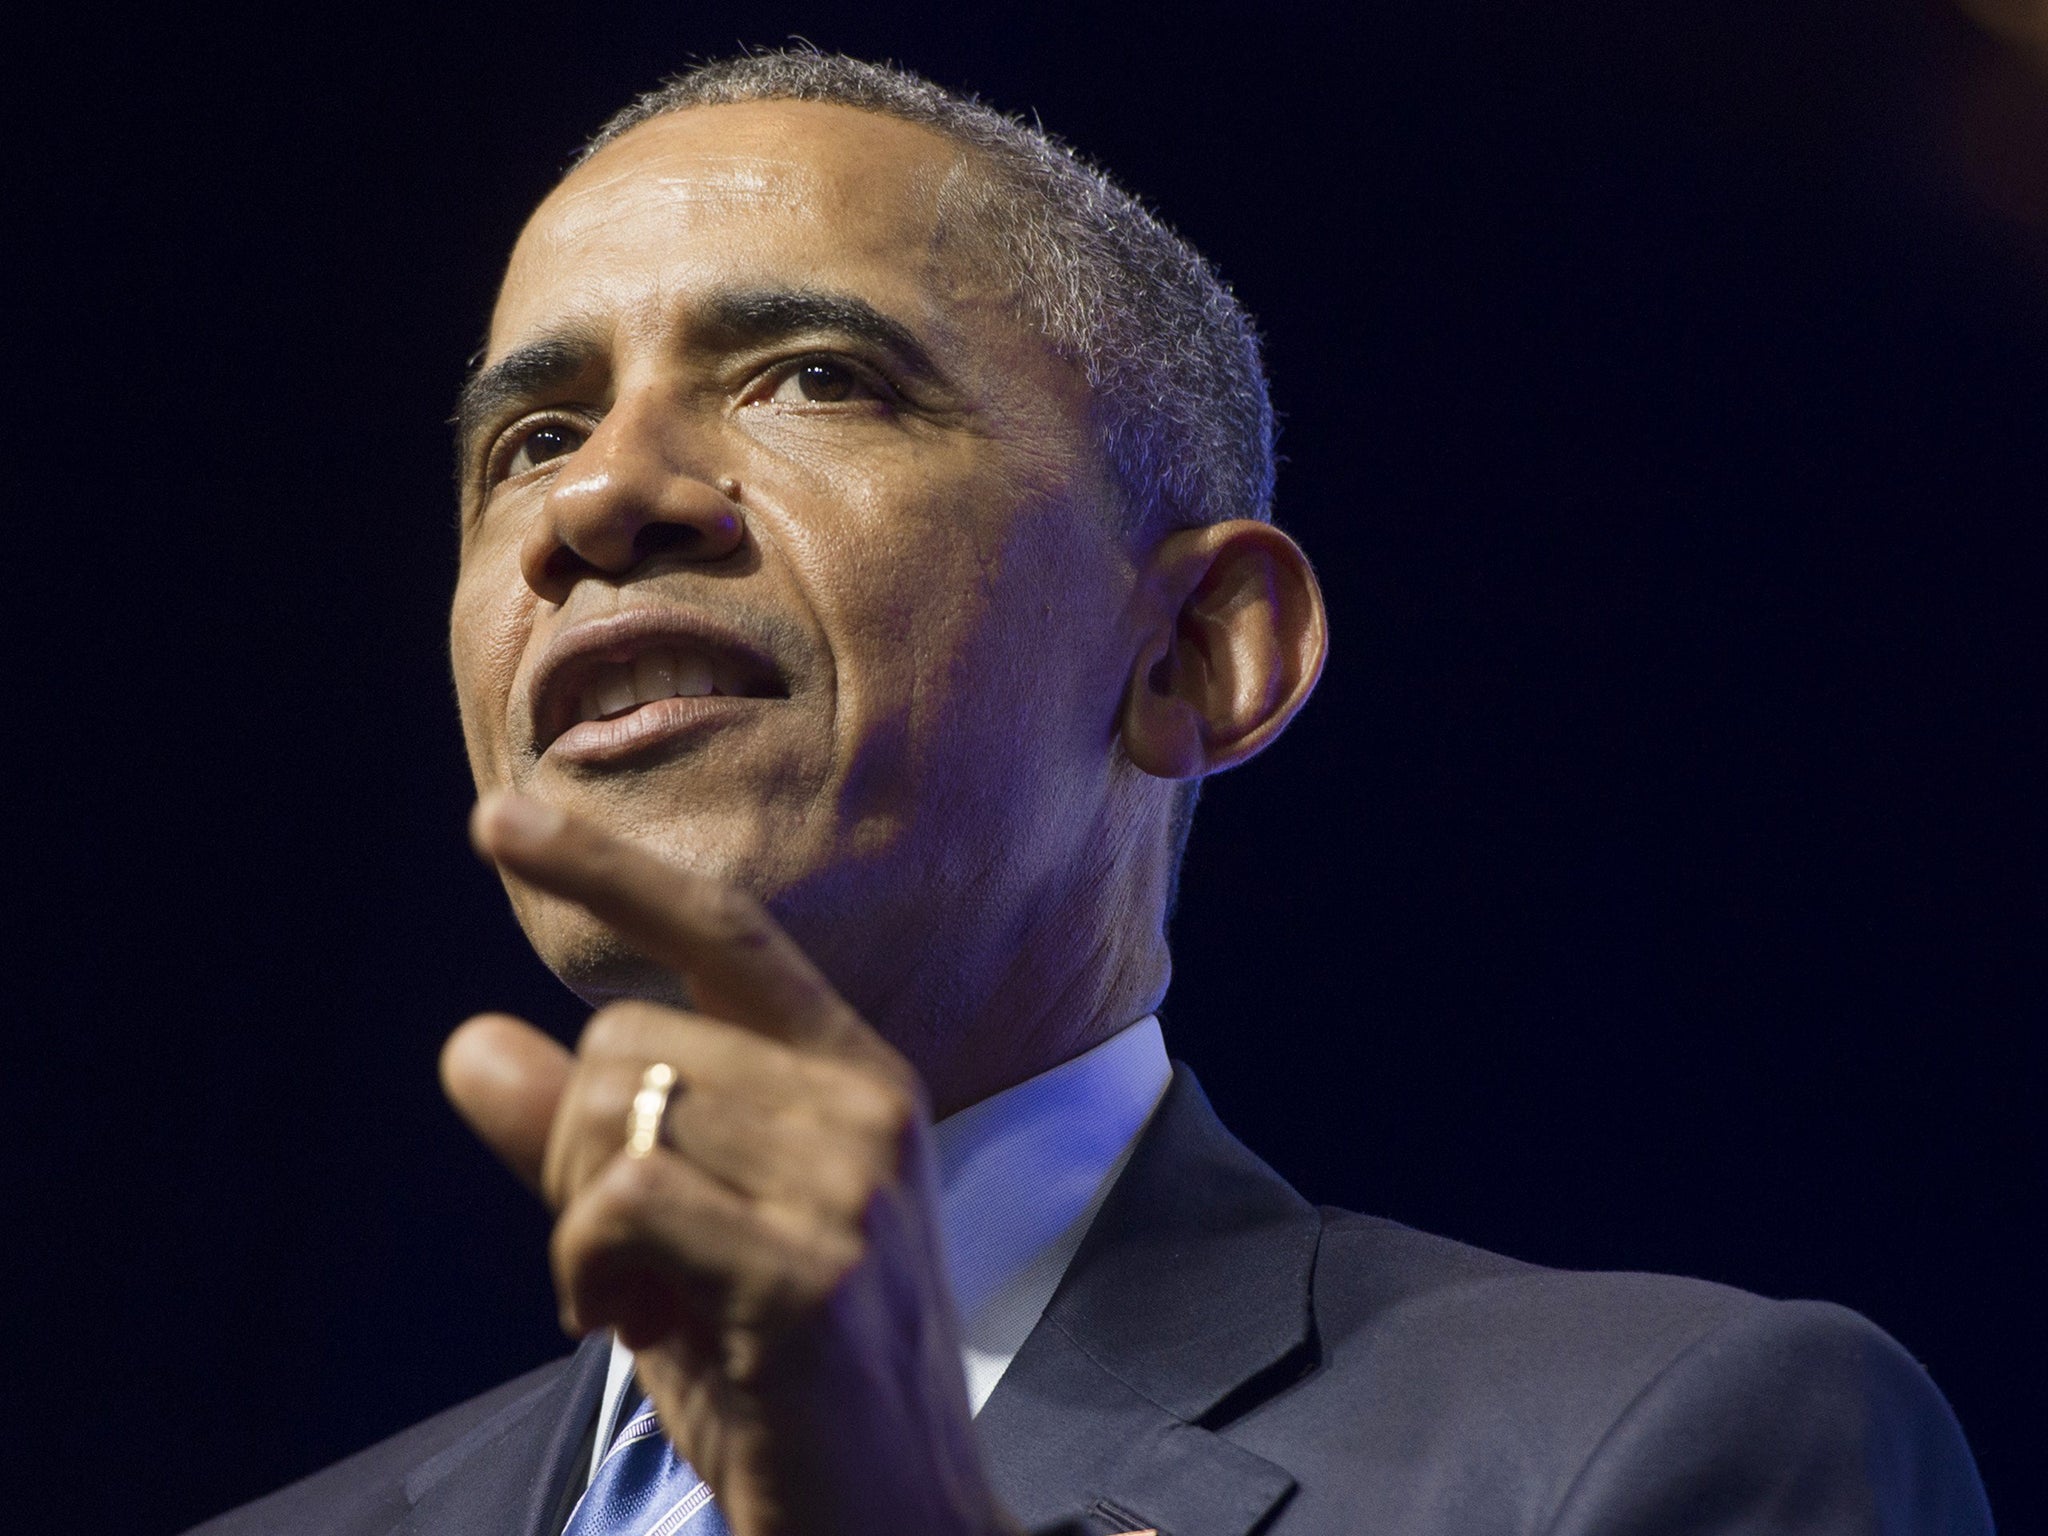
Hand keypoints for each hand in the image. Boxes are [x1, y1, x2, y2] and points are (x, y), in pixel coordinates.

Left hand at [441, 791, 1012, 1535]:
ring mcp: (850, 1184)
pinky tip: (633, 1326)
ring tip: (651, 1301)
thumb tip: (468, 1039)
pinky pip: (619, 1201)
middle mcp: (866, 1106)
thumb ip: (580, 1138)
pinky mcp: (812, 1270)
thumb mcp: (673, 1240)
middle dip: (574, 1147)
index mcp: (855, 1077)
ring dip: (582, 1222)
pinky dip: (586, 1268)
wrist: (901, 1520)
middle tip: (632, 1262)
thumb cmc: (786, 1378)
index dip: (611, 869)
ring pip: (614, 1113)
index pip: (726, 936)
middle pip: (626, 1039)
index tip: (500, 814)